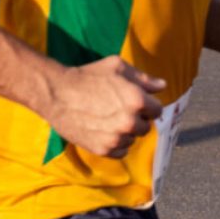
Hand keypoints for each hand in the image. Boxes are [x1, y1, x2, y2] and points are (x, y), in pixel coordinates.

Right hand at [44, 56, 165, 157]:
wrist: (56, 93)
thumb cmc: (87, 76)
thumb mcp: (116, 67)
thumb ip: (143, 78)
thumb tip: (162, 85)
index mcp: (136, 100)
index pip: (157, 110)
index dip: (148, 105)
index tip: (136, 102)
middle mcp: (130, 122)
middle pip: (146, 127)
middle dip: (136, 119)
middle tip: (118, 109)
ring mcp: (117, 138)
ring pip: (133, 139)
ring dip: (125, 132)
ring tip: (107, 118)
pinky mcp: (105, 149)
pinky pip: (121, 151)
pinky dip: (115, 144)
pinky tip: (103, 130)